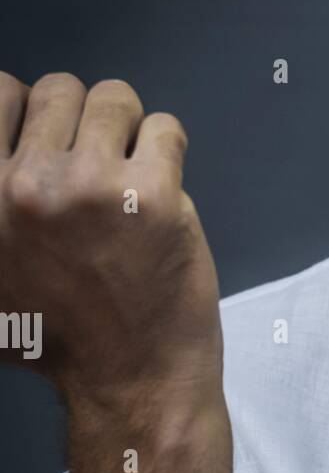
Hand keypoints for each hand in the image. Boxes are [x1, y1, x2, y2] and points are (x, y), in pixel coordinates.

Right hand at [0, 70, 221, 402]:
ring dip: (128, 134)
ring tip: (129, 183)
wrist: (131, 382)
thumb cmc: (60, 339)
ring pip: (114, 99)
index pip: (0, 92)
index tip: (53, 146)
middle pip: (60, 90)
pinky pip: (164, 128)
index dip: (32, 114)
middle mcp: (25, 185)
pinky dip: (167, 153)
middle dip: (82, 125)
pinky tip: (159, 195)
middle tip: (98, 175)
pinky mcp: (150, 194)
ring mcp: (89, 185)